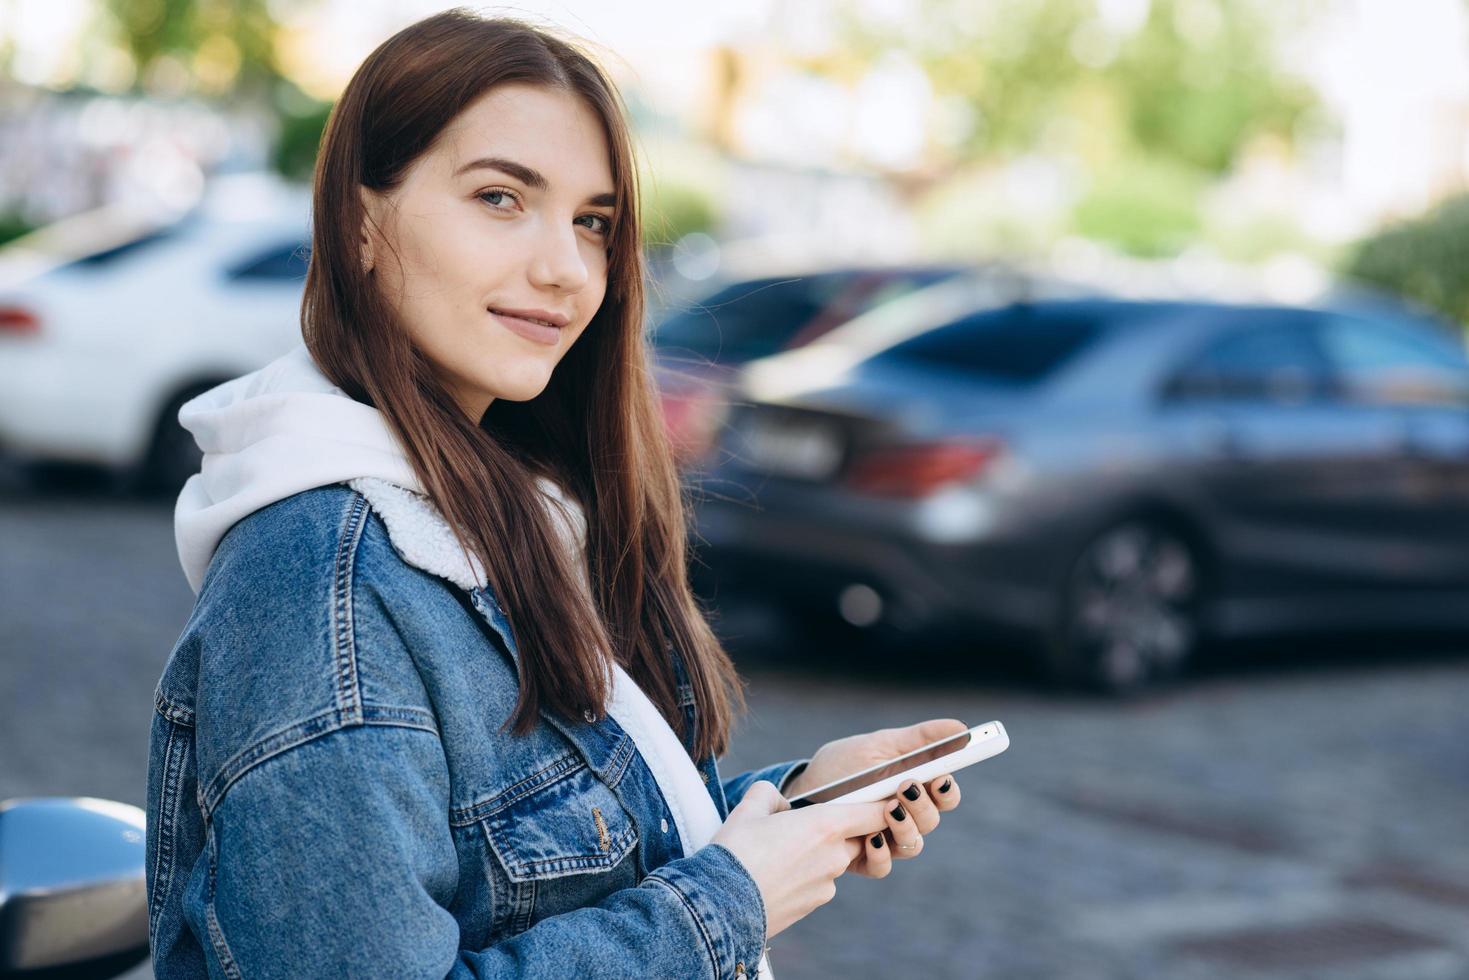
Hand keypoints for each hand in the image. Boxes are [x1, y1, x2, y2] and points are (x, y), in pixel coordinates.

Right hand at [710, 781, 888, 937]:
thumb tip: (780, 803)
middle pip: (857, 838)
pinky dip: (804, 877)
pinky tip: (774, 877)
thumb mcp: (748, 809)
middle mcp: (835, 856)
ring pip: (833, 861)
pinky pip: (818, 883)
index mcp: (825, 825)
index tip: (880, 802)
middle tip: (803, 827)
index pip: (876, 813)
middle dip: (839, 830)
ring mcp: (827, 885)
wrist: (719, 906)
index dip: (882, 806)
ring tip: (777, 855)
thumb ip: (769, 794)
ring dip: (816, 855)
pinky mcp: (814, 905)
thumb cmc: (735, 853)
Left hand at [782, 718, 967, 878]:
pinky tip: (870, 837)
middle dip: (923, 805)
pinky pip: (882, 866)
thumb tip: (961, 727)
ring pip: (913, 845)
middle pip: (932, 821)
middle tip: (907, 786)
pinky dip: (880, 854)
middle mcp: (904, 816)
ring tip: (888, 808)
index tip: (941, 778)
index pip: (945, 795)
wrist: (801, 789)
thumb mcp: (878, 745)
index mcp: (913, 787)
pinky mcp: (863, 858)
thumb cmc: (842, 765)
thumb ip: (920, 739)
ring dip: (906, 828)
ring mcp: (885, 838)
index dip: (948, 790)